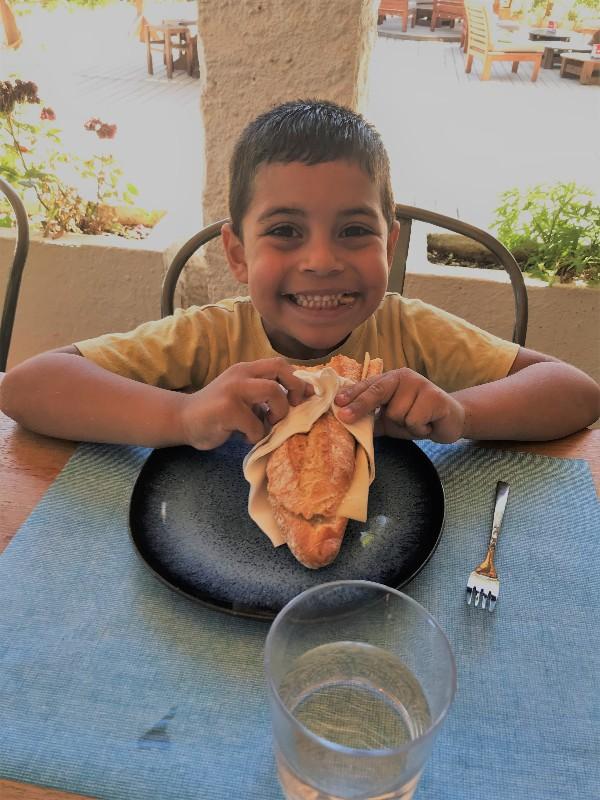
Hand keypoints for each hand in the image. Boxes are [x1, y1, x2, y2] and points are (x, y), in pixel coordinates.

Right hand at [178, 358, 312, 449]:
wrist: (182, 419)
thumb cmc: (217, 412)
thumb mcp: (242, 397)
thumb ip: (263, 395)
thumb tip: (299, 400)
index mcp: (246, 370)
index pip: (280, 364)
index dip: (298, 380)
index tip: (305, 397)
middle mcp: (240, 374)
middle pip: (280, 370)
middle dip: (295, 389)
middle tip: (293, 408)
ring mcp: (233, 390)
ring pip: (273, 392)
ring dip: (278, 413)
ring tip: (266, 425)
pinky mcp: (226, 409)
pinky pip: (255, 424)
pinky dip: (256, 435)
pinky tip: (245, 437)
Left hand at [334, 368, 465, 442]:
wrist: (449, 421)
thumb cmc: (416, 418)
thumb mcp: (389, 421)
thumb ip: (372, 420)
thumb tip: (346, 424)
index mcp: (391, 379)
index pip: (368, 386)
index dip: (352, 395)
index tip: (337, 404)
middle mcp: (404, 377)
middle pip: (377, 392)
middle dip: (360, 406)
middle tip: (343, 418)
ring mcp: (420, 384)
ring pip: (396, 413)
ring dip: (405, 425)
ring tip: (417, 422)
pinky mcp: (434, 396)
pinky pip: (413, 420)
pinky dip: (419, 428)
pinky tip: (428, 423)